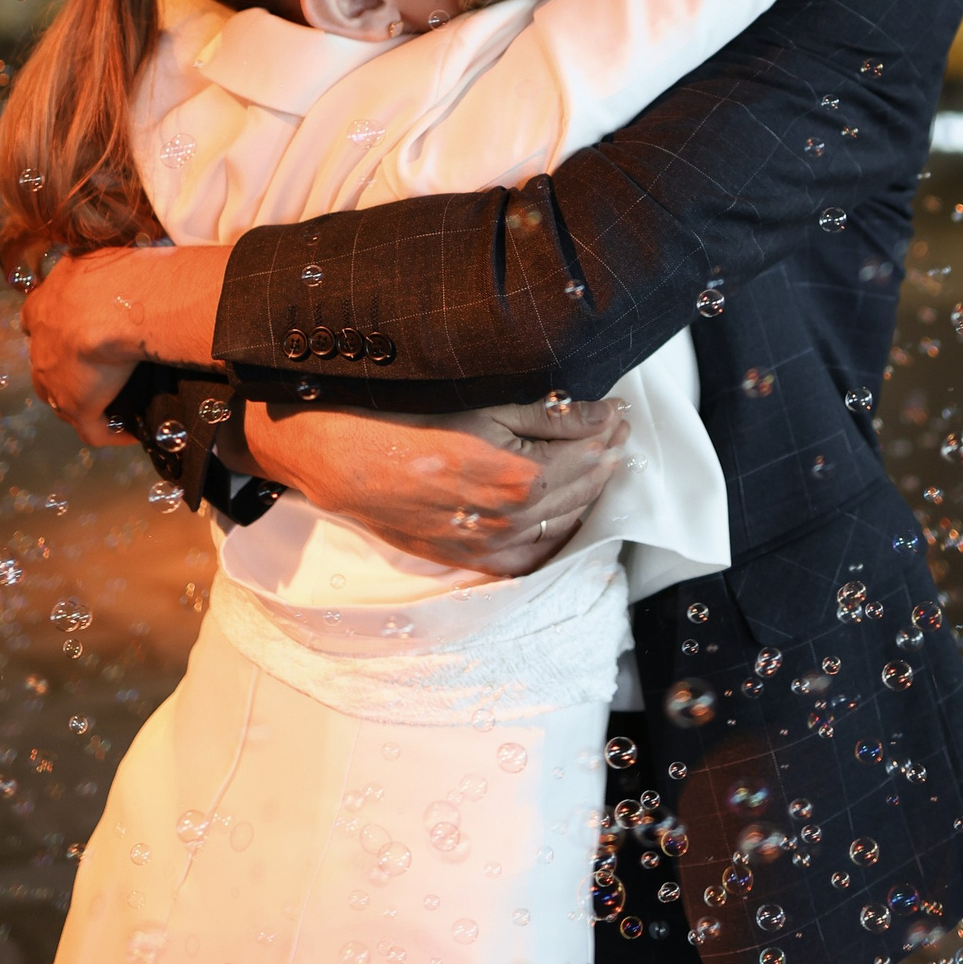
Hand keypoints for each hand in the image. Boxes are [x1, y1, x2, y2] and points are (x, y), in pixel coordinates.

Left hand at [21, 241, 229, 447]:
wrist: (111, 303)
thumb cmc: (110, 272)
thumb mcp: (96, 258)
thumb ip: (97, 267)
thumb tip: (118, 261)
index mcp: (41, 307)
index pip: (36, 322)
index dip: (53, 329)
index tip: (73, 329)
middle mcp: (39, 346)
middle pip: (44, 366)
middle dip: (63, 371)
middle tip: (94, 371)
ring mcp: (54, 381)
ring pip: (61, 401)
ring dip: (83, 403)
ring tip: (112, 405)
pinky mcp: (77, 406)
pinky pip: (94, 430)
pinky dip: (112, 433)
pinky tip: (132, 433)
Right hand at [241, 394, 628, 575]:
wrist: (341, 457)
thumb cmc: (408, 420)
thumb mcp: (487, 404)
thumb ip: (553, 416)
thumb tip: (604, 414)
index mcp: (520, 479)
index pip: (590, 454)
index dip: (610, 428)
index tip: (621, 409)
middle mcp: (510, 522)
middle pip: (583, 489)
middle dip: (605, 455)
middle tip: (616, 428)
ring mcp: (489, 546)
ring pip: (562, 523)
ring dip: (586, 490)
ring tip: (598, 459)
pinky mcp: (469, 559)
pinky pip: (530, 556)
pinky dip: (554, 533)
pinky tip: (564, 510)